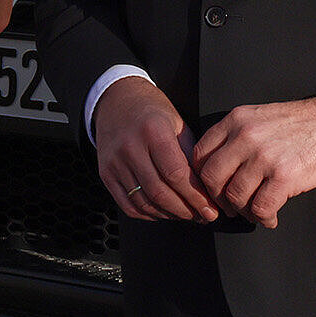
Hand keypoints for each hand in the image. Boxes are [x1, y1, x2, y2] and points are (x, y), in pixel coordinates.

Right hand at [94, 76, 216, 222]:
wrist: (117, 100)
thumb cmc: (152, 112)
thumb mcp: (178, 125)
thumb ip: (190, 156)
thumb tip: (205, 191)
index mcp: (152, 130)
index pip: (176, 174)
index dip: (196, 197)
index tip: (210, 209)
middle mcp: (130, 147)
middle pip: (160, 193)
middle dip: (186, 211)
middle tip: (202, 216)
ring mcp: (114, 162)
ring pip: (144, 202)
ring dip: (169, 215)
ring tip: (186, 215)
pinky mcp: (105, 173)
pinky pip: (127, 205)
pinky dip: (148, 214)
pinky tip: (163, 212)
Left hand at [192, 97, 315, 228]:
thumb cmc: (298, 124)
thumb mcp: (258, 118)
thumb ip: (235, 137)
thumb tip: (217, 170)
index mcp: (235, 120)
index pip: (200, 154)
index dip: (201, 178)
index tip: (212, 189)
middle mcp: (245, 136)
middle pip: (211, 178)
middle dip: (218, 198)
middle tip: (229, 207)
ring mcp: (264, 157)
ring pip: (235, 196)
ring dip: (243, 211)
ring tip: (254, 212)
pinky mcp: (284, 176)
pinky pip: (260, 208)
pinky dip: (263, 218)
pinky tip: (271, 217)